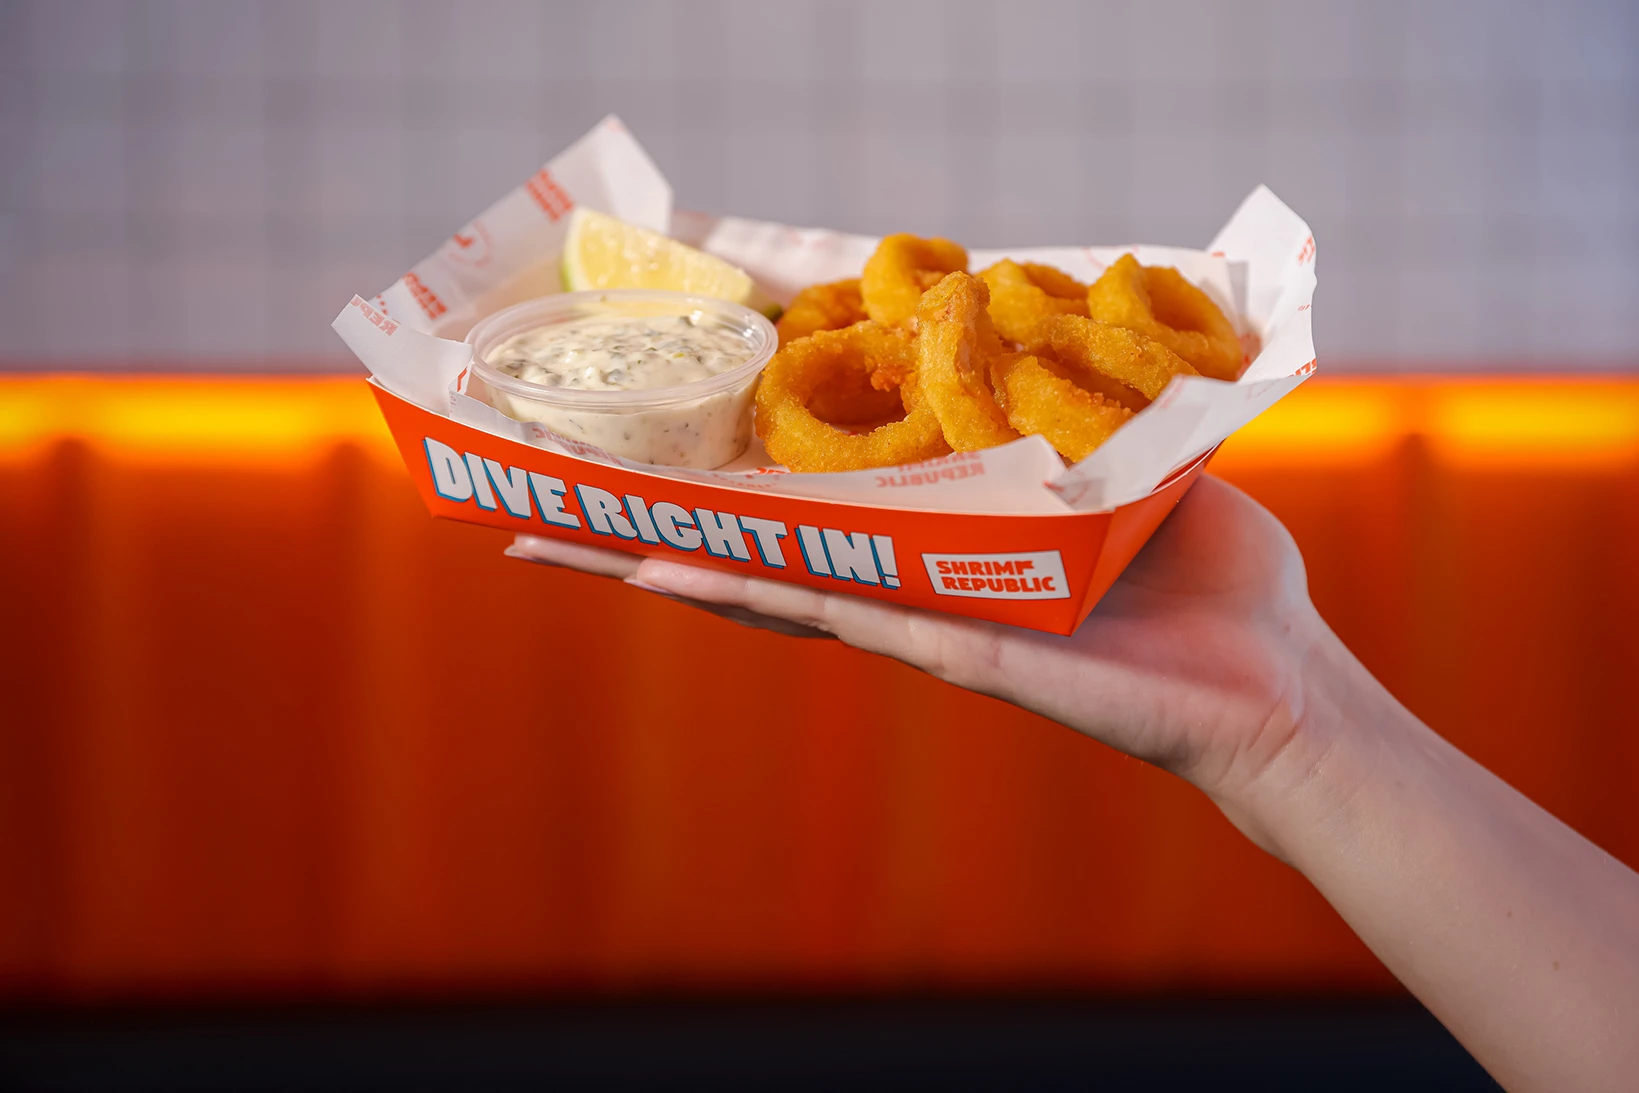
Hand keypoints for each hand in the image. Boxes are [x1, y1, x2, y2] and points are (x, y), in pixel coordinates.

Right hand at [506, 476, 1330, 825]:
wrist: (1277, 691)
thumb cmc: (1220, 590)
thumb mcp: (1152, 471)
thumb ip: (1099, 419)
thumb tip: (1077, 341)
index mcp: (956, 548)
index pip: (828, 515)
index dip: (741, 489)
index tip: (664, 453)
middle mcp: (921, 587)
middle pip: (773, 554)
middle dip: (667, 533)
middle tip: (562, 507)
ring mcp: (929, 622)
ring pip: (779, 588)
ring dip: (673, 564)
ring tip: (572, 539)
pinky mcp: (962, 649)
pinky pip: (843, 611)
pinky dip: (755, 592)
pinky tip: (674, 572)